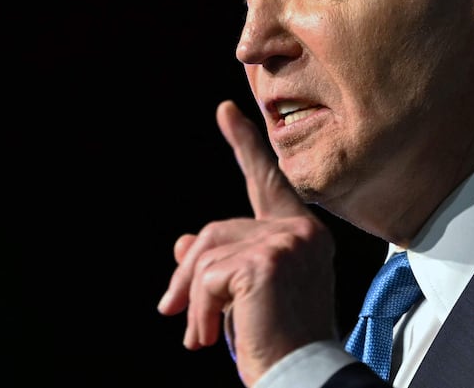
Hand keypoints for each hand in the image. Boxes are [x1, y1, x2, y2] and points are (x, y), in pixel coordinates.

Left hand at [157, 100, 337, 385]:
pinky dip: (199, 309)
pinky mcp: (267, 260)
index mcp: (303, 235)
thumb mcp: (245, 293)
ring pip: (207, 252)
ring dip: (193, 298)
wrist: (297, 374)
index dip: (246, 146)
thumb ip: (223, 261)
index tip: (226, 112)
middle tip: (170, 311)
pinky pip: (208, 275)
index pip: (269, 182)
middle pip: (217, 229)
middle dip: (188, 273)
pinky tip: (210, 335)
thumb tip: (184, 242)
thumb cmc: (276, 339)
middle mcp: (302, 230)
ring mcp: (288, 242)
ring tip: (198, 335)